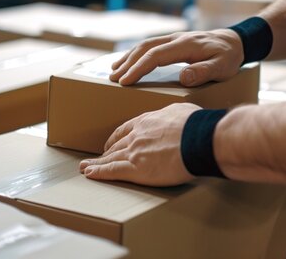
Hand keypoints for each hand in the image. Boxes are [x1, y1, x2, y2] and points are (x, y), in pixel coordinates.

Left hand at [79, 103, 201, 185]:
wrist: (199, 138)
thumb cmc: (196, 124)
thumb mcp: (182, 111)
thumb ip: (172, 115)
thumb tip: (175, 118)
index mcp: (147, 121)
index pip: (125, 130)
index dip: (116, 137)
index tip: (111, 143)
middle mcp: (137, 136)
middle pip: (116, 145)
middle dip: (105, 152)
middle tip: (97, 158)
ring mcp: (134, 152)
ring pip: (110, 158)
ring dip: (97, 163)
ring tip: (86, 167)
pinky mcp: (136, 169)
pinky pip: (112, 171)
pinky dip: (99, 172)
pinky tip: (90, 174)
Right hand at [109, 29, 243, 86]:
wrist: (235, 41)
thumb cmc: (229, 57)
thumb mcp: (222, 67)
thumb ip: (203, 72)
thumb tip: (182, 77)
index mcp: (186, 45)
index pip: (156, 56)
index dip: (139, 68)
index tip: (125, 81)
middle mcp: (176, 38)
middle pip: (145, 48)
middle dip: (128, 63)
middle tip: (113, 79)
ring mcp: (174, 38)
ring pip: (145, 44)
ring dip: (128, 57)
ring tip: (114, 71)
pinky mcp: (173, 41)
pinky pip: (150, 45)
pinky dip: (136, 53)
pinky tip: (128, 61)